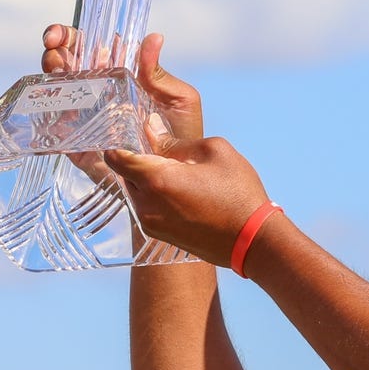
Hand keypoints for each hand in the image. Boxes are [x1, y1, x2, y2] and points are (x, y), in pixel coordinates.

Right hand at [41, 24, 203, 140]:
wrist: (181, 178)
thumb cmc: (185, 134)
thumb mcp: (180, 99)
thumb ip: (160, 73)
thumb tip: (154, 38)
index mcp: (125, 75)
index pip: (94, 48)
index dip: (74, 37)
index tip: (62, 36)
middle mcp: (102, 93)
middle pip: (69, 65)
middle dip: (55, 53)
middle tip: (54, 52)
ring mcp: (89, 118)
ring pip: (59, 92)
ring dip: (50, 79)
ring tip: (56, 73)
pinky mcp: (82, 147)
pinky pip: (58, 133)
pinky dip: (48, 123)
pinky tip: (49, 114)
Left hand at [105, 116, 271, 267]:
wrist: (253, 241)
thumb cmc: (238, 193)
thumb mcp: (214, 152)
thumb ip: (176, 140)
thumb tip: (151, 129)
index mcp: (156, 179)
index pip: (115, 157)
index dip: (120, 141)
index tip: (134, 134)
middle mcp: (146, 204)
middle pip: (124, 174)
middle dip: (137, 160)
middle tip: (161, 150)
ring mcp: (151, 223)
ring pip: (135, 192)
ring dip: (147, 180)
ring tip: (176, 171)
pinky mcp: (159, 235)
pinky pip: (146, 208)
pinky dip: (155, 196)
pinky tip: (181, 190)